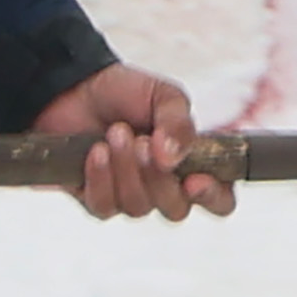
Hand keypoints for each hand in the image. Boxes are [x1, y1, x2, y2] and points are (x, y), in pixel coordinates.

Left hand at [33, 61, 226, 219]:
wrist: (77, 87)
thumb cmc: (127, 93)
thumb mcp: (163, 96)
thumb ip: (179, 123)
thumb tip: (172, 158)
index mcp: (193, 164)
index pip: (219, 199)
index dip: (213, 196)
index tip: (194, 179)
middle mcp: (165, 188)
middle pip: (176, 210)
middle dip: (158, 178)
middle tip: (142, 141)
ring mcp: (131, 196)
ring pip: (138, 207)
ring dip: (126, 169)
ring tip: (115, 133)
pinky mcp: (97, 200)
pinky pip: (104, 207)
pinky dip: (101, 177)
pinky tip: (97, 151)